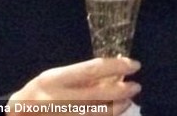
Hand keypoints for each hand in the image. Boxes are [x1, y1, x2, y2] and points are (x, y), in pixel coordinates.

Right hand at [8, 57, 140, 115]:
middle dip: (121, 90)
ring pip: (97, 113)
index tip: (134, 64)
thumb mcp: (56, 77)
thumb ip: (82, 75)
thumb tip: (115, 70)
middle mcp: (59, 99)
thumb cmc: (39, 92)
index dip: (116, 66)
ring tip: (128, 100)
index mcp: (55, 79)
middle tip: (136, 85)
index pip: (92, 69)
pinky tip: (115, 113)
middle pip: (98, 94)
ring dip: (117, 107)